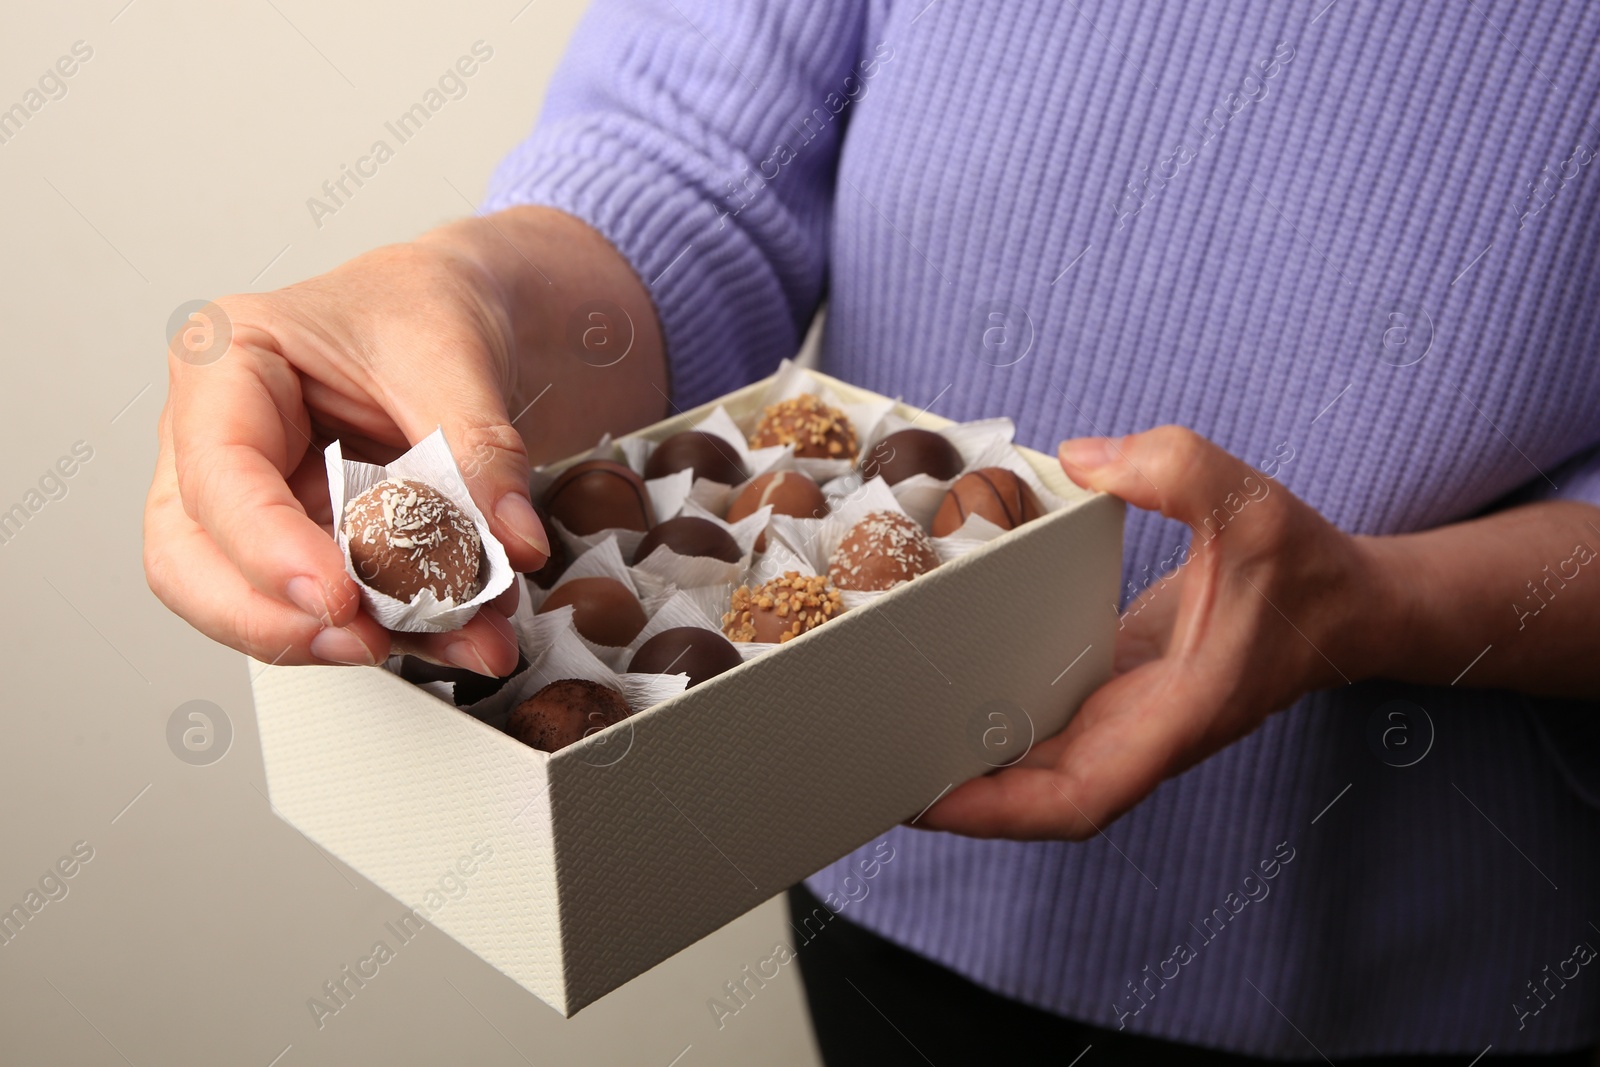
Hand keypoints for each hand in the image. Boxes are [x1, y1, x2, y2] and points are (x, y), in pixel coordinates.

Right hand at [144, 238, 550, 674]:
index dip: (268, 551)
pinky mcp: (307, 546)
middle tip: (369, 640)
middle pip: (192, 564)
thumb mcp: (455, 357)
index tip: (337, 598)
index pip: (216, 477)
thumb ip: (480, 451)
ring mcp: (256, 502)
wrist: (459, 319)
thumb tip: (510, 541)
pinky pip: (333, 609)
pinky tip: (466, 629)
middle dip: (278, 622)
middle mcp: (217, 440)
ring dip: (360, 637)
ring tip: (464, 638)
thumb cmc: (421, 307)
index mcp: (225, 362)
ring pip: (257, 604)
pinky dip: (398, 629)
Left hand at [920, 426, 1378, 839]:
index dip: (996, 813)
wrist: (1345, 605)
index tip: (923, 803)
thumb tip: (1080, 460)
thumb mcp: (1252, 504)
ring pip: (1031, 765)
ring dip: (963, 760)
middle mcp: (1138, 732)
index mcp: (1172, 719)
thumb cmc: (1306, 570)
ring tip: (878, 728)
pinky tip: (939, 681)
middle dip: (951, 794)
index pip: (1076, 799)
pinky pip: (1040, 719)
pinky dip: (990, 716)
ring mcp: (1124, 715)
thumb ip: (1176, 471)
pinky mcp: (1113, 687)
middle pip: (1030, 794)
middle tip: (862, 760)